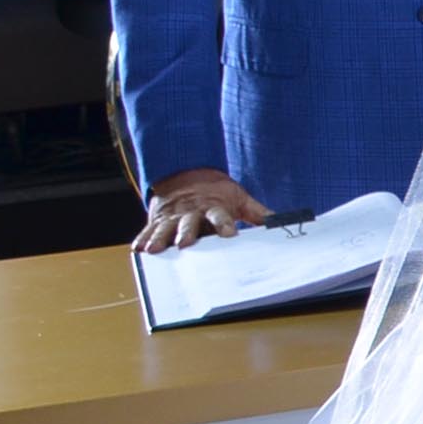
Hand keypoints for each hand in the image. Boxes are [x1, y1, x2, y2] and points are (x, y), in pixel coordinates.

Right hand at [135, 168, 269, 251]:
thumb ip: (259, 213)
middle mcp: (192, 211)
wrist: (187, 174)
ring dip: (160, 238)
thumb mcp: (239, 198)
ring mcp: (173, 216)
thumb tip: (283, 223)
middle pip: (190, 222)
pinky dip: (144, 238)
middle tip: (185, 243)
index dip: (225, 224)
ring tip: (155, 249)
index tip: (229, 233)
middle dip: (187, 232)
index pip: (221, 216)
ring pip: (166, 227)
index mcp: (214, 207)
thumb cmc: (216, 192)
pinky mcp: (158, 219)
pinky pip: (149, 229)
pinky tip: (139, 249)